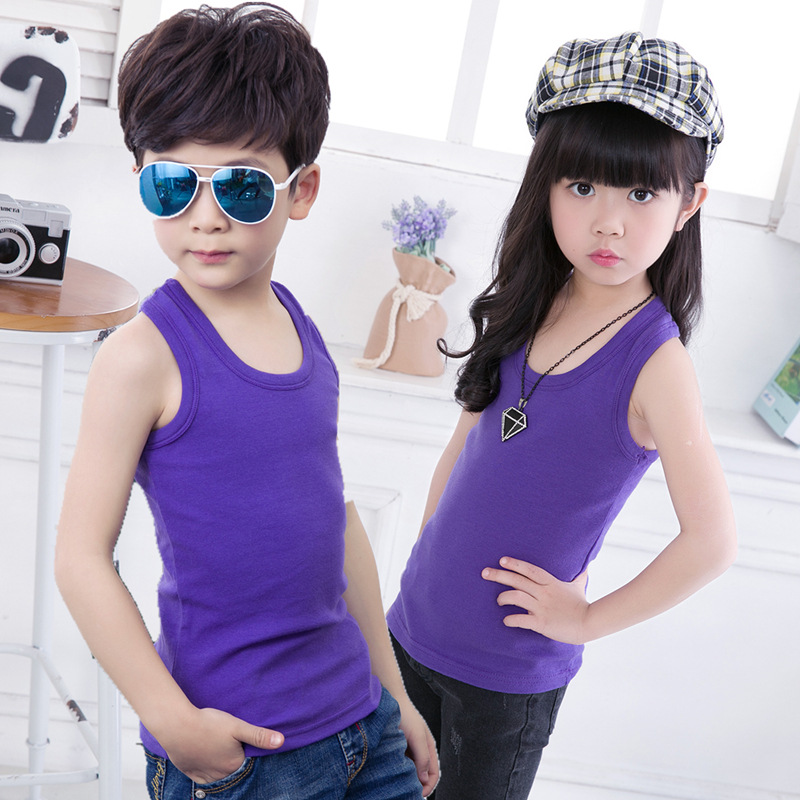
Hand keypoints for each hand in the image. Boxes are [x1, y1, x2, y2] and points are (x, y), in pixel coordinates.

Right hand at [161, 706, 283, 783]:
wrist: (178, 726)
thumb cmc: (209, 724)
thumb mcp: (238, 726)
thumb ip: (259, 735)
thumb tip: (281, 741)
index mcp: (234, 765)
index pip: (246, 763)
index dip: (246, 752)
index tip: (242, 742)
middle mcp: (220, 775)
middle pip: (231, 770)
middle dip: (232, 760)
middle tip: (228, 745)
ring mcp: (203, 775)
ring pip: (217, 775)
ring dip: (220, 767)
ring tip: (218, 750)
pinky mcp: (190, 772)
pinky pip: (202, 777)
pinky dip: (206, 770)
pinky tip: (206, 758)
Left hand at [397, 698, 438, 796]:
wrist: (389, 701)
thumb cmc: (405, 714)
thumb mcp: (417, 736)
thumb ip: (423, 757)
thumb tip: (426, 779)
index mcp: (429, 748)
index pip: (434, 775)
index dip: (429, 787)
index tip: (418, 794)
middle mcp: (420, 751)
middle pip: (423, 775)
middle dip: (417, 785)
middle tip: (406, 790)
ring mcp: (409, 751)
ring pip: (411, 772)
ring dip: (407, 778)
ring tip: (398, 781)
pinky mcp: (398, 749)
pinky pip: (401, 765)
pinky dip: (398, 771)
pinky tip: (392, 771)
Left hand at [482, 557, 589, 644]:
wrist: (589, 623)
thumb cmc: (582, 604)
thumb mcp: (578, 585)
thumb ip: (578, 575)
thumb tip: (586, 564)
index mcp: (550, 582)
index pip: (530, 570)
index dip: (515, 564)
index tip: (502, 560)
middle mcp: (544, 593)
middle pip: (517, 581)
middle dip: (499, 575)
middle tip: (484, 572)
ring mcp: (542, 607)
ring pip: (516, 598)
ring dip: (503, 598)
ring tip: (498, 601)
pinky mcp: (541, 623)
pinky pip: (521, 619)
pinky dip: (510, 620)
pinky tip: (506, 620)